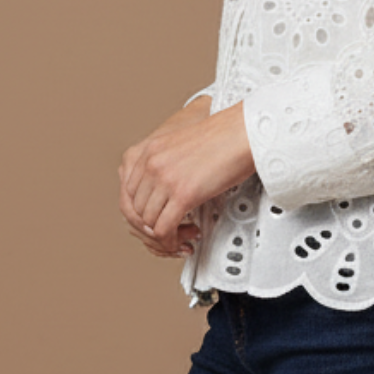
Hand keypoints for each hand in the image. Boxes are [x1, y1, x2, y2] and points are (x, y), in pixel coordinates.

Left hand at [119, 97, 254, 256]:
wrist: (244, 132)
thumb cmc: (223, 135)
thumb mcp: (180, 143)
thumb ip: (164, 163)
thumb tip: (162, 191)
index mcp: (149, 149)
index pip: (128, 192)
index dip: (142, 211)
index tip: (156, 217)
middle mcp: (152, 163)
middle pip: (135, 210)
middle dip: (152, 226)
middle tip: (171, 230)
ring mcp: (165, 179)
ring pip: (149, 223)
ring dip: (165, 236)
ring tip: (182, 234)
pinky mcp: (183, 194)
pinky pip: (165, 229)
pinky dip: (172, 241)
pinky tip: (186, 237)